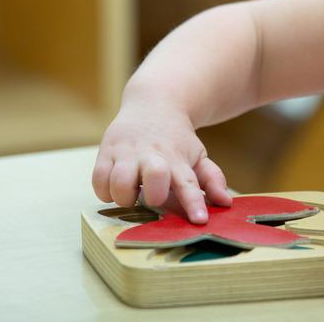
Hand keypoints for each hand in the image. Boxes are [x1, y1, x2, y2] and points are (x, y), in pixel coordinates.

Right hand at [91, 99, 231, 223]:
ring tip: (131, 192)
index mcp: (177, 160)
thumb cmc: (176, 138)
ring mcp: (128, 153)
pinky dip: (104, 190)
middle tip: (153, 197)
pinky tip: (114, 187)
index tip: (200, 221)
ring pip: (119, 181)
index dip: (194, 204)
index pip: (188, 184)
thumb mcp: (198, 155)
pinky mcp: (107, 151)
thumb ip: (212, 179)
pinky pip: (98, 179)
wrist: (153, 102)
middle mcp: (153, 156)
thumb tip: (225, 203)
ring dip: (124, 196)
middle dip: (154, 194)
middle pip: (154, 176)